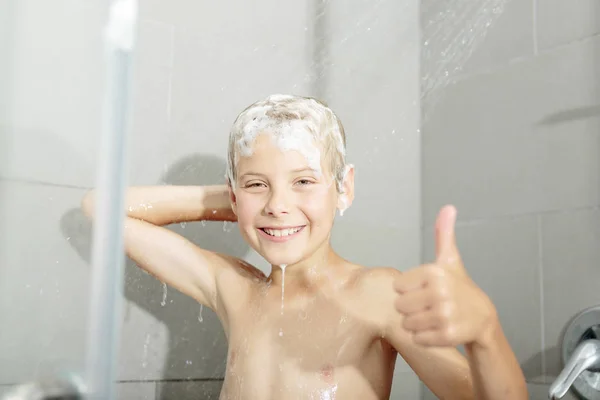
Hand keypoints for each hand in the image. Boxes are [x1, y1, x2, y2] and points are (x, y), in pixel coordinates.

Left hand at [393, 205, 496, 346]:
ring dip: (417, 324)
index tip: (426, 289)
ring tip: (434, 317)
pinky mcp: (447, 336)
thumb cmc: (460, 287)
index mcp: (434, 271)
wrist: (483, 318)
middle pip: (399, 306)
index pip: (397, 287)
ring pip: (407, 324)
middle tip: (430, 305)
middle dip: (411, 309)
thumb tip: (448, 207)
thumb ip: (443, 234)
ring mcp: (444, 315)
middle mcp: (439, 292)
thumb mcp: (450, 260)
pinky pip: (418, 339)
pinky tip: (439, 330)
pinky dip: (425, 338)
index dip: (409, 290)